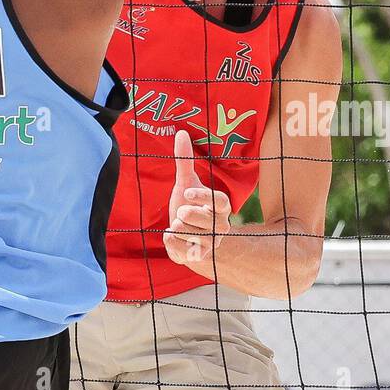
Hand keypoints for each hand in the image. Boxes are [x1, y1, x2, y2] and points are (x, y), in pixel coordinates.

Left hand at [163, 130, 231, 267]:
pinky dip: (174, 244)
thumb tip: (181, 133)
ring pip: (197, 237)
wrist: (185, 232)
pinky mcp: (197, 256)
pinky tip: (169, 235)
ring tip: (175, 223)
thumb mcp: (186, 182)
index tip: (185, 192)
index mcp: (220, 206)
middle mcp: (220, 226)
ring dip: (181, 229)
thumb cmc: (188, 203)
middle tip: (180, 211)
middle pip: (208, 221)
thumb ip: (185, 161)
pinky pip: (186, 253)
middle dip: (190, 215)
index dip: (203, 197)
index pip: (220, 201)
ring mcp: (210, 243)